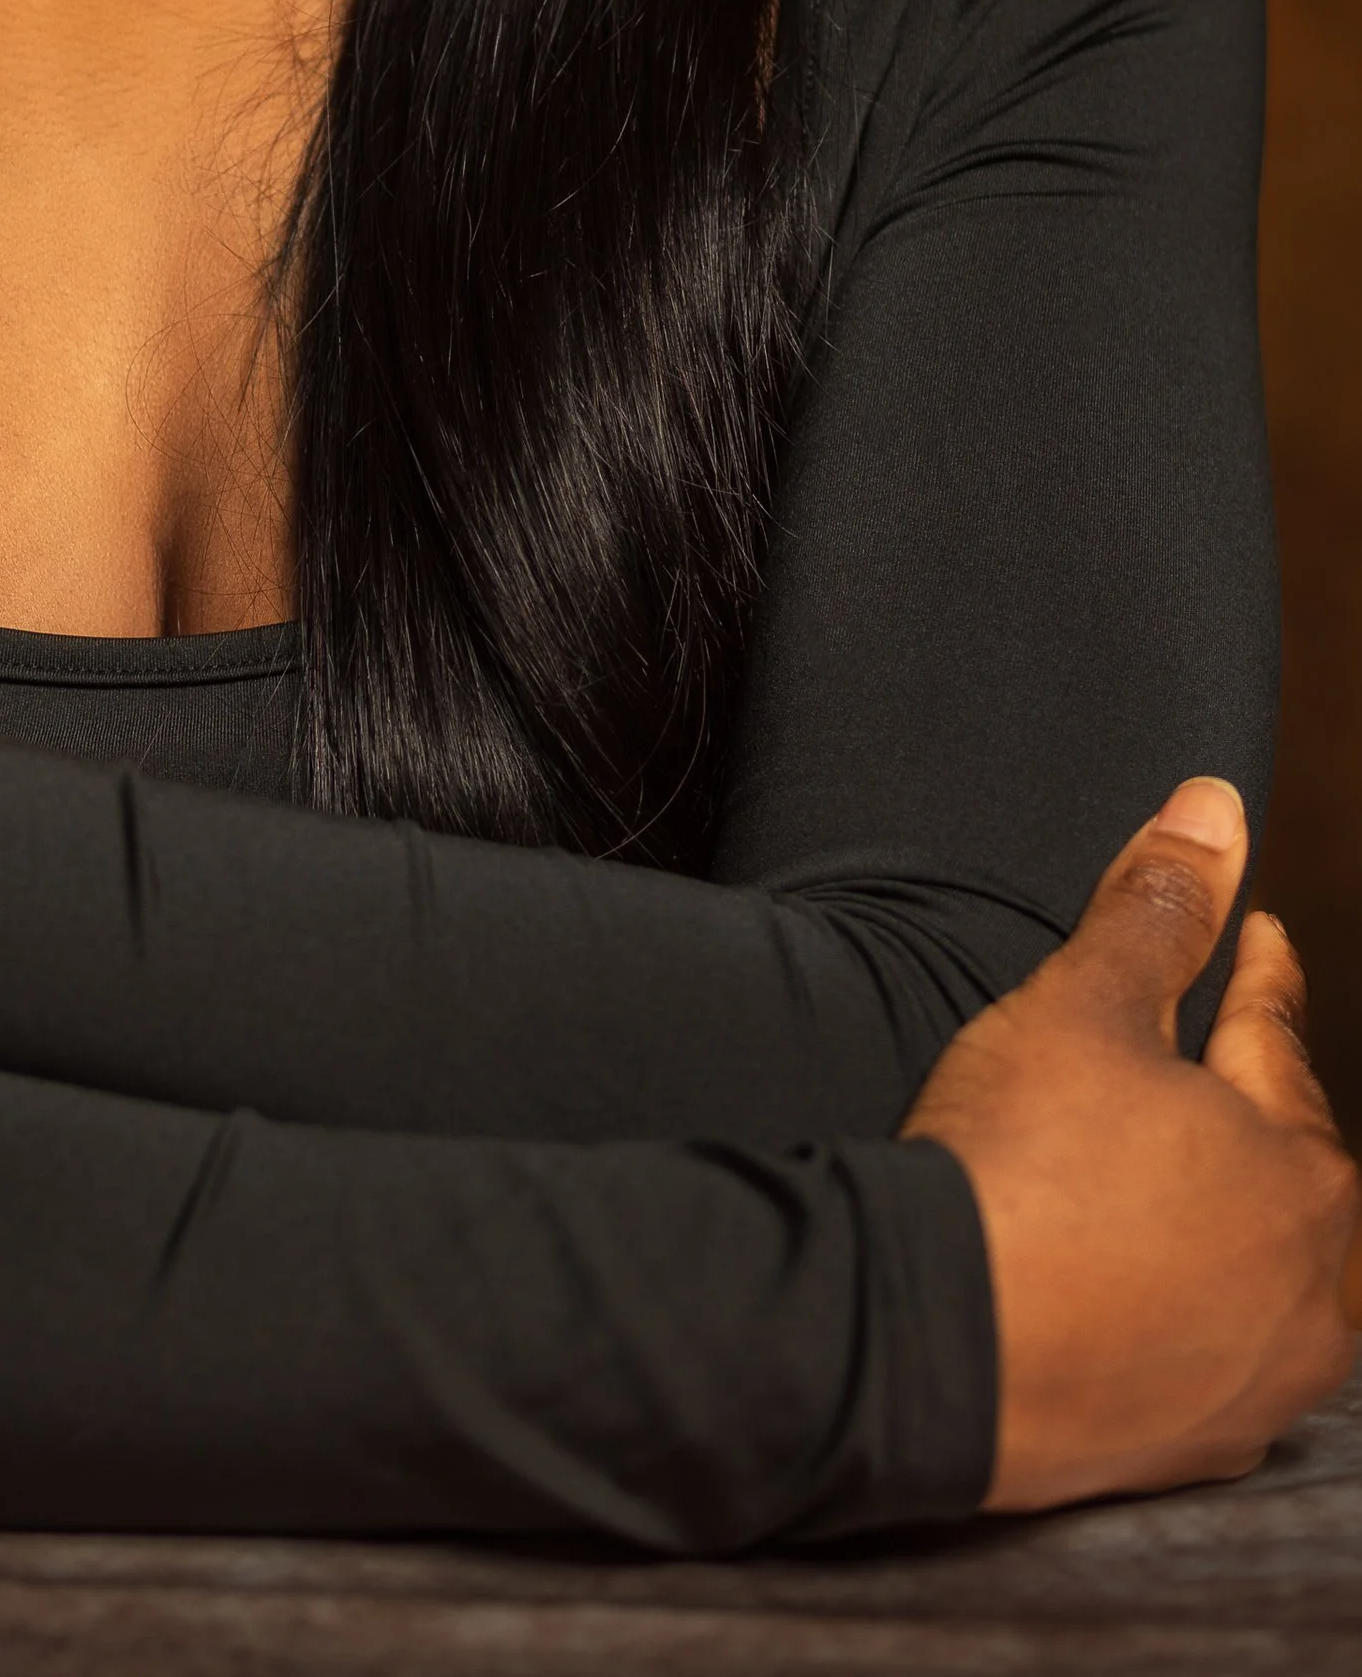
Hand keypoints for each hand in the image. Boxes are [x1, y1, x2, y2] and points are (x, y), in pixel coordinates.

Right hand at [906, 776, 1358, 1508]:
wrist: (939, 1357)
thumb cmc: (1022, 1171)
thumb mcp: (1083, 1003)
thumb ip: (1157, 908)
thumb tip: (1216, 808)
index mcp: (1303, 1168)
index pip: (1279, 1035)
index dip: (1260, 972)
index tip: (1263, 939)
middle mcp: (1314, 1285)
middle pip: (1286, 1160)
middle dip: (1255, 1099)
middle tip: (1222, 1055)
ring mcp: (1261, 1377)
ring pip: (1260, 1265)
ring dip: (1227, 1214)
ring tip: (1184, 1174)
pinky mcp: (1196, 1444)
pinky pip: (1209, 1352)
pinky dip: (1183, 1308)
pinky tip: (1143, 1288)